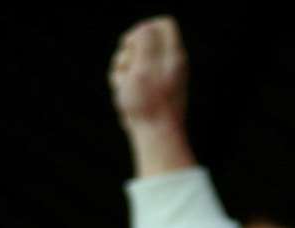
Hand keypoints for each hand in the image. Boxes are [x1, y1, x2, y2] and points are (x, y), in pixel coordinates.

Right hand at [110, 16, 188, 130]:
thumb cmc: (150, 102)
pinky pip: (130, 79)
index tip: (132, 44)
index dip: (143, 28)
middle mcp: (169, 64)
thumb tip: (144, 28)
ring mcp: (159, 78)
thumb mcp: (145, 65)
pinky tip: (124, 99)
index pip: (163, 24)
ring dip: (121, 72)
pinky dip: (123, 86)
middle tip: (128, 70)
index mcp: (174, 55)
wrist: (156, 135)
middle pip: (141, 41)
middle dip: (127, 53)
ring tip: (125, 89)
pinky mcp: (149, 91)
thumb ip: (145, 40)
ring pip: (131, 61)